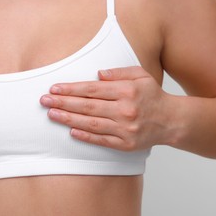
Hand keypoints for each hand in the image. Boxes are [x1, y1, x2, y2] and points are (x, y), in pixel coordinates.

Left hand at [40, 66, 170, 150]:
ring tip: (52, 114)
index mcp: (127, 90)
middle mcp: (125, 109)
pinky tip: (71, 131)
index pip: (92, 89)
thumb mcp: (140, 74)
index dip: (71, 89)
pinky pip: (102, 140)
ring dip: (69, 119)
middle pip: (87, 106)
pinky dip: (85, 136)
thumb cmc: (152, 95)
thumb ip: (119, 72)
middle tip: (44, 100)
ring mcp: (125, 128)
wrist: (171, 120)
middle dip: (63, 102)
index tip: (55, 88)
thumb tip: (97, 75)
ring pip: (91, 124)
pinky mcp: (126, 144)